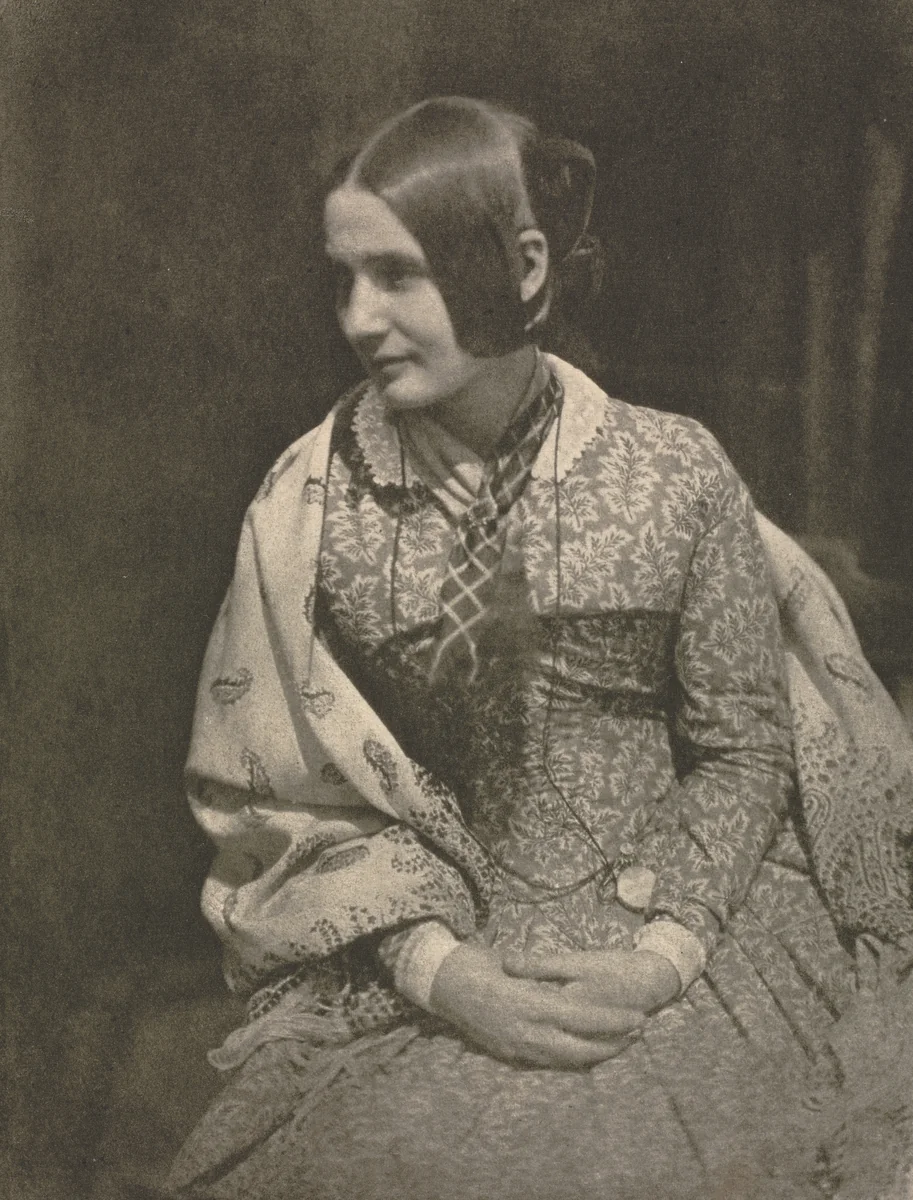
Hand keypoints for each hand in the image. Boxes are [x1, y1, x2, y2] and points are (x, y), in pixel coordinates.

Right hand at [428, 942, 644, 1068]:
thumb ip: (536, 974)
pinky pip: (545, 1060)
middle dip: (611, 1046)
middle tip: (637, 1036)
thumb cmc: (471, 963)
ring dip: (592, 1054)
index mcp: (528, 1004)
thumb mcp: (508, 962)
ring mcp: (514, 1046)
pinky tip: (580, 1052)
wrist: (436, 984)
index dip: (612, 1021)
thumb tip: (563, 980)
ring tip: (617, 1045)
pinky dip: (567, 1058)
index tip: (637, 1018)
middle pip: (578, 1048)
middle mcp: (524, 1031)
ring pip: (563, 1059)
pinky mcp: (505, 1053)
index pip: (581, 1018)